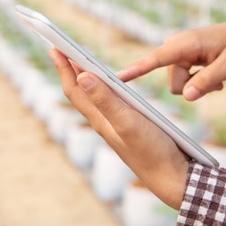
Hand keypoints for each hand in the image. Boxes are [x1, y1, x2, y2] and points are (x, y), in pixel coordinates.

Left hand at [49, 48, 189, 208]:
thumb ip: (106, 100)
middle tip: (60, 49)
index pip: (74, 89)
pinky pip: (108, 103)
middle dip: (70, 69)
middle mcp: (103, 121)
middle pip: (80, 91)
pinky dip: (104, 88)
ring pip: (93, 97)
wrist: (172, 178)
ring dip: (85, 77)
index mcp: (100, 119)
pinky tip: (110, 86)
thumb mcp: (128, 122)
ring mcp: (115, 125)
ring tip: (79, 62)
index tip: (54, 47)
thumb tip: (81, 76)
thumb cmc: (152, 151)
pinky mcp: (128, 127)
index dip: (63, 67)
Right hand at [116, 22, 225, 100]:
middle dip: (193, 87)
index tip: (117, 77)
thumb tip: (186, 96)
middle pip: (174, 82)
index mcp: (186, 43)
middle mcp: (174, 46)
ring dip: (197, 86)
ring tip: (217, 77)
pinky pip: (181, 82)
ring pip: (177, 85)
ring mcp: (175, 53)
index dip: (136, 69)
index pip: (157, 58)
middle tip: (218, 82)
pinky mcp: (177, 60)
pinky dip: (197, 83)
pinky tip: (212, 76)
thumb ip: (208, 81)